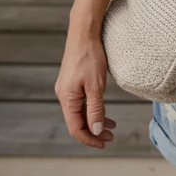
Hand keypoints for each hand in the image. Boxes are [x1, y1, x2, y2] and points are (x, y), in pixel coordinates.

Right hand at [54, 26, 116, 149]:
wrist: (83, 32)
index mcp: (67, 98)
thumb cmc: (90, 56)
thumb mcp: (96, 85)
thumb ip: (95, 109)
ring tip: (112, 126)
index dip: (89, 139)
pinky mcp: (72, 82)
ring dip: (94, 120)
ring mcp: (67, 88)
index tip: (104, 143)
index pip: (76, 128)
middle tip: (111, 137)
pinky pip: (81, 102)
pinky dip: (92, 109)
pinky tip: (103, 111)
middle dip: (94, 131)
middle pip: (77, 122)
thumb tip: (95, 131)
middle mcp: (63, 95)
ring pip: (80, 112)